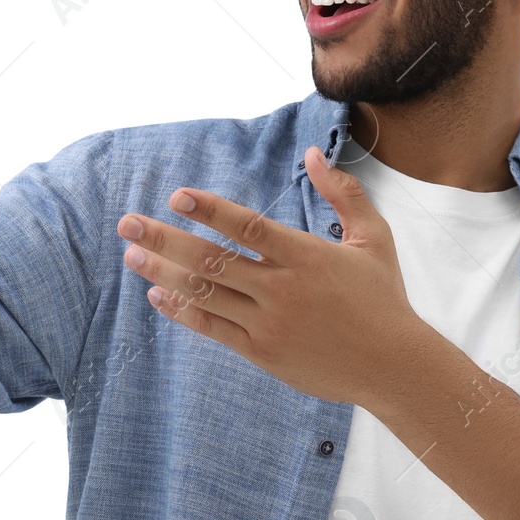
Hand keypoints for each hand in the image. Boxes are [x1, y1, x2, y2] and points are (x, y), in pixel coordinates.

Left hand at [116, 144, 418, 405]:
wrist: (392, 366)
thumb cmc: (383, 298)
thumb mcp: (373, 238)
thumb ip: (342, 194)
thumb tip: (311, 154)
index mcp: (306, 256)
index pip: (248, 227)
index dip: (210, 210)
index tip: (177, 196)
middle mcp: (282, 289)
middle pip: (212, 260)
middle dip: (165, 239)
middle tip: (127, 224)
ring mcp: (268, 323)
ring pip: (205, 294)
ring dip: (164, 273)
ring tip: (131, 255)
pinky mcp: (262, 352)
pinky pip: (213, 327)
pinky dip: (182, 310)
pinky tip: (158, 294)